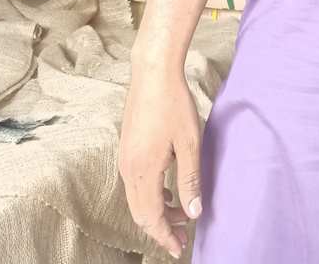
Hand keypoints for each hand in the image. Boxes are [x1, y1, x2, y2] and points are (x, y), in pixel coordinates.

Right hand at [119, 63, 202, 259]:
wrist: (153, 72)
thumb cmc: (174, 104)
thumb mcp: (189, 143)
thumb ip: (190, 180)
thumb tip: (194, 212)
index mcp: (143, 171)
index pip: (151, 217)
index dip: (164, 236)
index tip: (178, 248)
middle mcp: (128, 169)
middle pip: (140, 212)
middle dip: (160, 228)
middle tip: (182, 237)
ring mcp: (125, 158)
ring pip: (137, 198)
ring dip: (157, 211)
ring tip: (180, 214)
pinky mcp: (127, 147)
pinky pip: (135, 183)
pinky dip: (151, 194)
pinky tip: (168, 190)